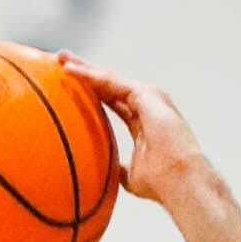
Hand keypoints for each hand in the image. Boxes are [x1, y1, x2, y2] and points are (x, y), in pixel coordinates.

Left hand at [57, 50, 207, 205]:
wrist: (180, 182)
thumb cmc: (160, 183)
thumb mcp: (130, 175)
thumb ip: (117, 167)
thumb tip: (102, 172)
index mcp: (142, 120)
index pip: (112, 99)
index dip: (91, 90)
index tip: (67, 82)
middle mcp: (147, 103)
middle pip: (109, 83)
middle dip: (85, 70)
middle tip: (60, 59)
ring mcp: (148, 97)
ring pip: (109, 78)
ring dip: (85, 67)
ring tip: (61, 58)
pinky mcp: (147, 95)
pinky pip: (111, 82)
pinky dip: (91, 76)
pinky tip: (71, 71)